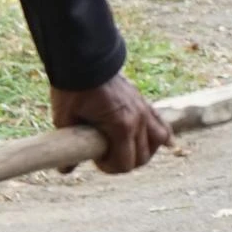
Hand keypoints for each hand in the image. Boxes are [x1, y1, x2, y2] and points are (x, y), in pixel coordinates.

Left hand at [50, 76, 170, 173]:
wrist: (83, 61)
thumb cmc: (72, 90)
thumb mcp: (64, 120)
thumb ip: (69, 147)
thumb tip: (65, 170)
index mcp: (121, 126)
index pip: (125, 163)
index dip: (110, 168)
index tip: (96, 159)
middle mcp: (139, 120)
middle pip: (143, 157)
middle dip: (125, 162)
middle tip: (106, 154)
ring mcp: (144, 110)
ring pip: (158, 142)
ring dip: (144, 151)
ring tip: (127, 149)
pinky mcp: (144, 102)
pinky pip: (162, 123)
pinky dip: (163, 135)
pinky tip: (167, 145)